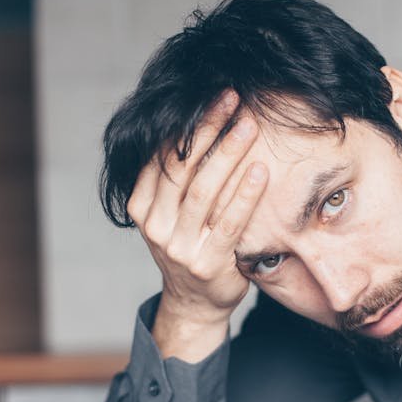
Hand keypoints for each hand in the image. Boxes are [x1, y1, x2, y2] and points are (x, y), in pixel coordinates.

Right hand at [126, 92, 266, 359]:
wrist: (196, 303)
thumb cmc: (190, 246)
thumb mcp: (170, 214)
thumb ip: (174, 181)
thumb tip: (198, 123)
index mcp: (142, 207)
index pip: (161, 156)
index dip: (185, 124)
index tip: (211, 98)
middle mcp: (155, 226)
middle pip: (182, 168)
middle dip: (207, 129)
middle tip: (232, 99)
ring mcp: (180, 247)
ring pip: (204, 191)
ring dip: (228, 154)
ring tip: (248, 126)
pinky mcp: (208, 263)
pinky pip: (229, 222)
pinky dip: (245, 194)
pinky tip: (260, 170)